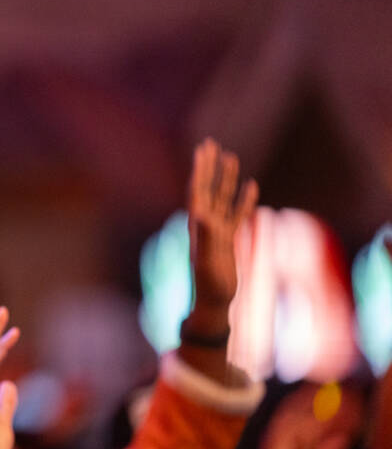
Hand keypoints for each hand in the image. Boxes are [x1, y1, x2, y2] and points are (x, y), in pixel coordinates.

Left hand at [187, 138, 257, 311]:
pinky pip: (237, 214)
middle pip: (207, 188)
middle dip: (209, 167)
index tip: (202, 149)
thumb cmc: (209, 286)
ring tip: (231, 157)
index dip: (200, 170)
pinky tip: (252, 185)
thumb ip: (206, 237)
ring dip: (226, 179)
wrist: (214, 304)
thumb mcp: (207, 261)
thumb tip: (202, 213)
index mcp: (197, 226)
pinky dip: (243, 200)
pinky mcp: (229, 240)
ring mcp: (217, 231)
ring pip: (222, 198)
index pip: (198, 191)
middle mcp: (205, 224)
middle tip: (210, 144)